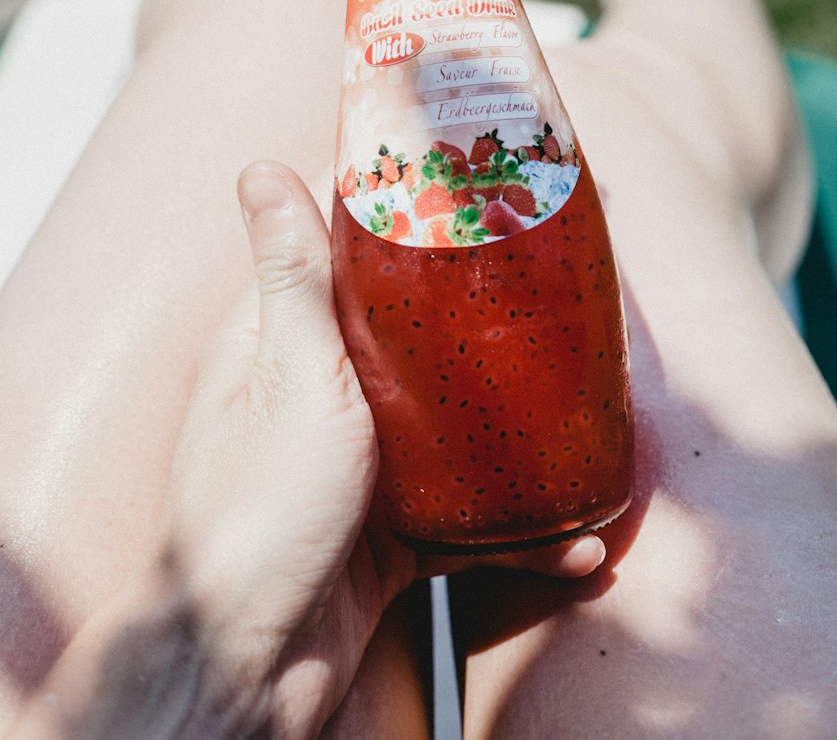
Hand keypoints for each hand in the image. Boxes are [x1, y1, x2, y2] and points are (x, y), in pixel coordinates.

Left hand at [5, 162, 605, 738]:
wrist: (246, 670)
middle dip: (483, 309)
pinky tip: (575, 546)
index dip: (400, 202)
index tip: (470, 171)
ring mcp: (358, 461)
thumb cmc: (257, 515)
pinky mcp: (390, 529)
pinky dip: (520, 532)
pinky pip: (469, 514)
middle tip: (560, 285)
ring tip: (589, 411)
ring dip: (517, 423)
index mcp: (282, 338)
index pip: (341, 244)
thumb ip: (292, 281)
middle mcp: (319, 390)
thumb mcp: (290, 379)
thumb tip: (259, 166)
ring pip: (452, 420)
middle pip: (412, 328)